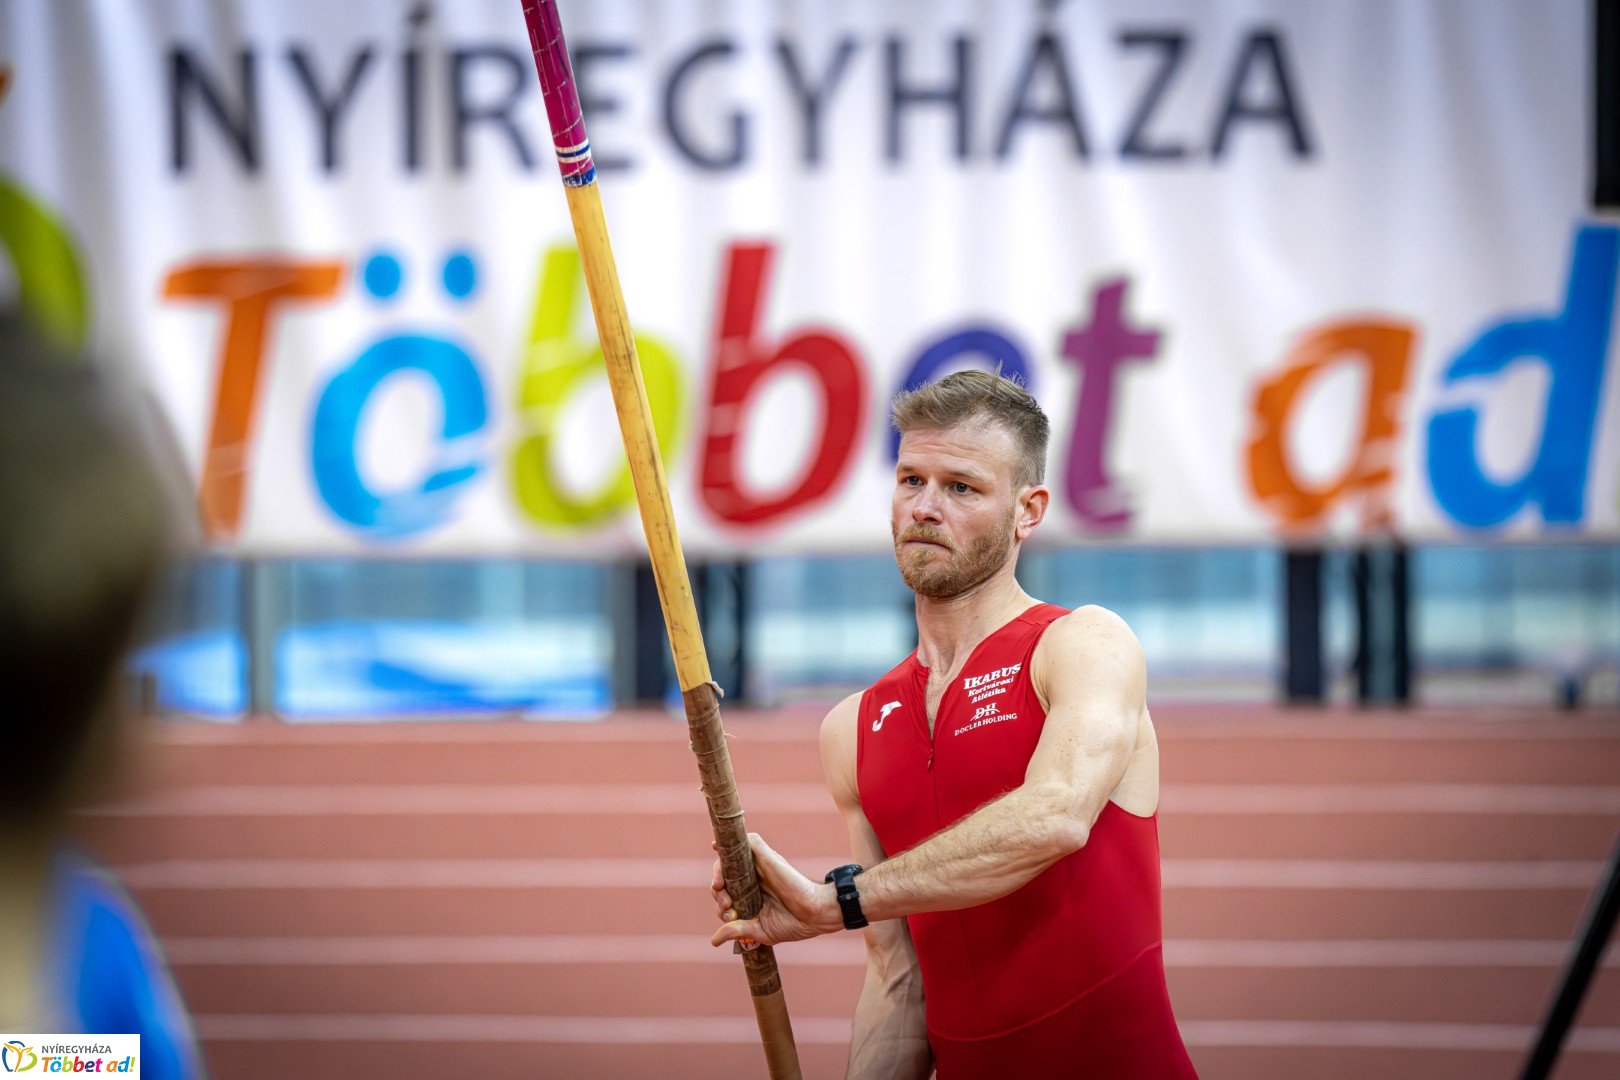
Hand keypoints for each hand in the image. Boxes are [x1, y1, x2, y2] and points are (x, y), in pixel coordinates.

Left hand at [709, 833, 838, 948]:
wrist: (815, 915)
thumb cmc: (793, 924)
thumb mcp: (759, 930)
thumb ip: (737, 930)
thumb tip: (713, 941)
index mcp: (752, 894)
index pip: (726, 891)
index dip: (720, 901)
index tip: (727, 916)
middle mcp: (754, 878)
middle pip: (725, 874)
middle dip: (717, 890)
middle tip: (725, 905)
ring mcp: (760, 866)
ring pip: (732, 857)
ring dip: (719, 869)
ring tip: (718, 886)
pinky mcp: (768, 857)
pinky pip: (748, 841)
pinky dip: (733, 841)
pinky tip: (718, 847)